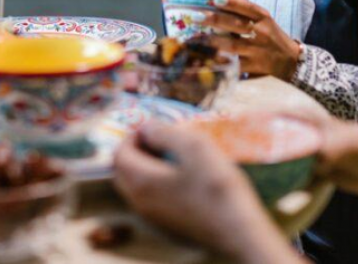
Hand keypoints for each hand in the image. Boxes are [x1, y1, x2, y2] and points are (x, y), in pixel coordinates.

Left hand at [113, 122, 299, 263]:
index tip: (153, 125)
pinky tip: (184, 176)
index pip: (120, 153)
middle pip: (124, 170)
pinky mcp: (167, 225)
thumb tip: (146, 127)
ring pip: (136, 185)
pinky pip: (151, 198)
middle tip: (161, 136)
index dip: (132, 134)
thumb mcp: (194, 146)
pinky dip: (157, 181)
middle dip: (137, 149)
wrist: (237, 231)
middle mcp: (140, 202)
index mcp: (142, 182)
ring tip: (175, 153)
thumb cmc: (216, 186)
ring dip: (148, 165)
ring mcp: (153, 217)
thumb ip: (165, 132)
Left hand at [203, 0, 300, 80]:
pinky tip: (204, 59)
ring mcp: (258, 51)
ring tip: (194, 37)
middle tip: (196, 16)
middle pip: (236, 25)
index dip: (231, 2)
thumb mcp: (264, 21)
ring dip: (212, 41)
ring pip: (232, 45)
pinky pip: (233, 64)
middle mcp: (262, 33)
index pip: (247, 7)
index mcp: (264, 18)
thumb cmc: (271, 36)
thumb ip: (244, 14)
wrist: (291, 61)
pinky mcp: (254, 67)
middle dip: (215, 20)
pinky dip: (219, 62)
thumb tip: (213, 3)